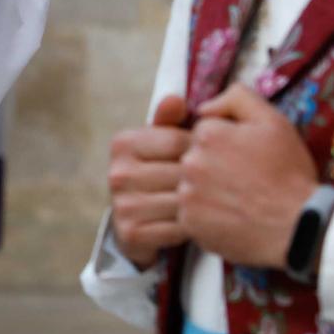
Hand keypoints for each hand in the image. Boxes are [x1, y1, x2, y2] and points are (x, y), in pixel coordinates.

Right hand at [107, 94, 193, 269]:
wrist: (142, 224)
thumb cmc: (161, 173)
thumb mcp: (165, 142)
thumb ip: (172, 120)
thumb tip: (175, 99)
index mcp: (123, 143)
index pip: (176, 140)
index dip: (200, 149)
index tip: (206, 157)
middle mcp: (117, 173)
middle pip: (181, 172)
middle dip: (203, 179)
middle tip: (216, 184)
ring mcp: (122, 205)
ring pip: (182, 201)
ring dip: (202, 205)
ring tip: (209, 204)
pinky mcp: (131, 234)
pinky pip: (178, 228)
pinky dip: (194, 227)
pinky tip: (197, 223)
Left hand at [179, 85, 319, 269]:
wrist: (298, 226)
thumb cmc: (289, 173)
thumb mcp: (273, 121)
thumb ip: (237, 98)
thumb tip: (204, 106)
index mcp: (208, 135)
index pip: (204, 133)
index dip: (227, 144)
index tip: (246, 159)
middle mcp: (191, 163)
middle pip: (194, 158)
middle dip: (214, 166)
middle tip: (245, 181)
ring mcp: (188, 194)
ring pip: (191, 185)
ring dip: (208, 190)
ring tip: (239, 200)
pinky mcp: (190, 223)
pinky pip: (191, 213)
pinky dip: (207, 215)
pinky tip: (231, 217)